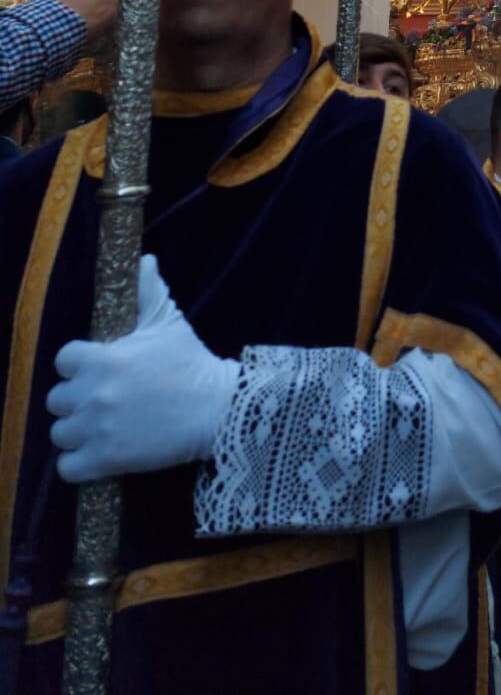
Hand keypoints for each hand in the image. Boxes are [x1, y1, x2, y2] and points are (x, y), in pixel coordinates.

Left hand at [48, 256, 237, 480]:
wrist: (216, 408)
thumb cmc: (190, 362)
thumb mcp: (168, 322)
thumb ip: (148, 290)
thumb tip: (144, 260)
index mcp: (105, 359)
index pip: (64, 359)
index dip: (78, 364)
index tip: (95, 369)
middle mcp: (95, 394)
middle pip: (56, 399)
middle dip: (75, 399)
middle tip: (99, 400)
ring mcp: (97, 430)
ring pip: (59, 433)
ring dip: (76, 431)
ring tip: (98, 427)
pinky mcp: (105, 461)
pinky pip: (67, 468)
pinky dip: (77, 464)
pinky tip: (96, 453)